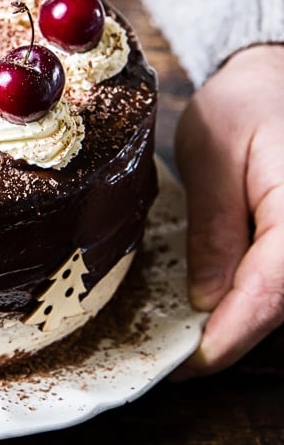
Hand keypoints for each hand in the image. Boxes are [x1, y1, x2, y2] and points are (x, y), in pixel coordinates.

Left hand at [175, 43, 283, 374]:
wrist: (274, 80)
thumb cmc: (247, 106)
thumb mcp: (213, 157)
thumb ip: (214, 229)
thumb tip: (205, 299)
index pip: (269, 292)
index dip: (227, 335)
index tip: (186, 364)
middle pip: (278, 307)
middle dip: (229, 338)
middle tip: (171, 359)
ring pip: (280, 302)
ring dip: (238, 324)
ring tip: (184, 340)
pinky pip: (280, 285)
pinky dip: (248, 303)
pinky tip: (212, 309)